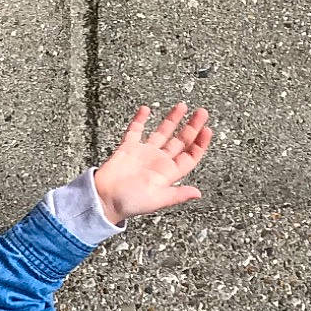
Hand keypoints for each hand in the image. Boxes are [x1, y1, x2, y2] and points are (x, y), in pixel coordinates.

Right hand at [91, 102, 214, 223]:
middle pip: (180, 141)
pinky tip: (146, 109)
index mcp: (168, 173)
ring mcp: (143, 153)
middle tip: (202, 113)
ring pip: (162, 132)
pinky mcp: (127, 149)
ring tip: (182, 106)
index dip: (200, 143)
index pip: (189, 155)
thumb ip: (177, 194)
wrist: (103, 200)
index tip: (207, 130)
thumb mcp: (157, 200)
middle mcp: (158, 161)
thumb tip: (198, 193)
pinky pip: (135, 131)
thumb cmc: (129, 203)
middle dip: (192, 126)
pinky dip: (140, 120)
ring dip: (172, 119)